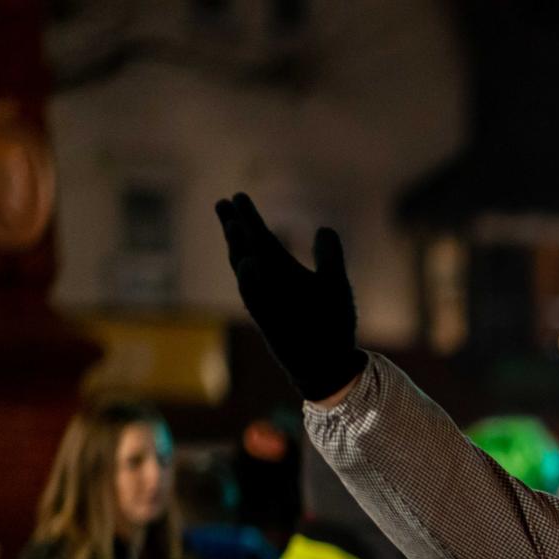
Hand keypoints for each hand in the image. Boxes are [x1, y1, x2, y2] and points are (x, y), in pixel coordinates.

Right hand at [213, 193, 366, 401]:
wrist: (333, 362)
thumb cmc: (332, 323)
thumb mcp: (334, 283)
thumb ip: (329, 256)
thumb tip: (324, 228)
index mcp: (284, 272)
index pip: (261, 239)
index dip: (249, 218)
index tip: (237, 196)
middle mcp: (271, 284)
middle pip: (248, 250)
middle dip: (236, 228)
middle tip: (224, 203)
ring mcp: (268, 303)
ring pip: (248, 273)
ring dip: (240, 250)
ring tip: (235, 226)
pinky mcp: (271, 323)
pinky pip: (258, 302)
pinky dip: (253, 283)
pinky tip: (250, 263)